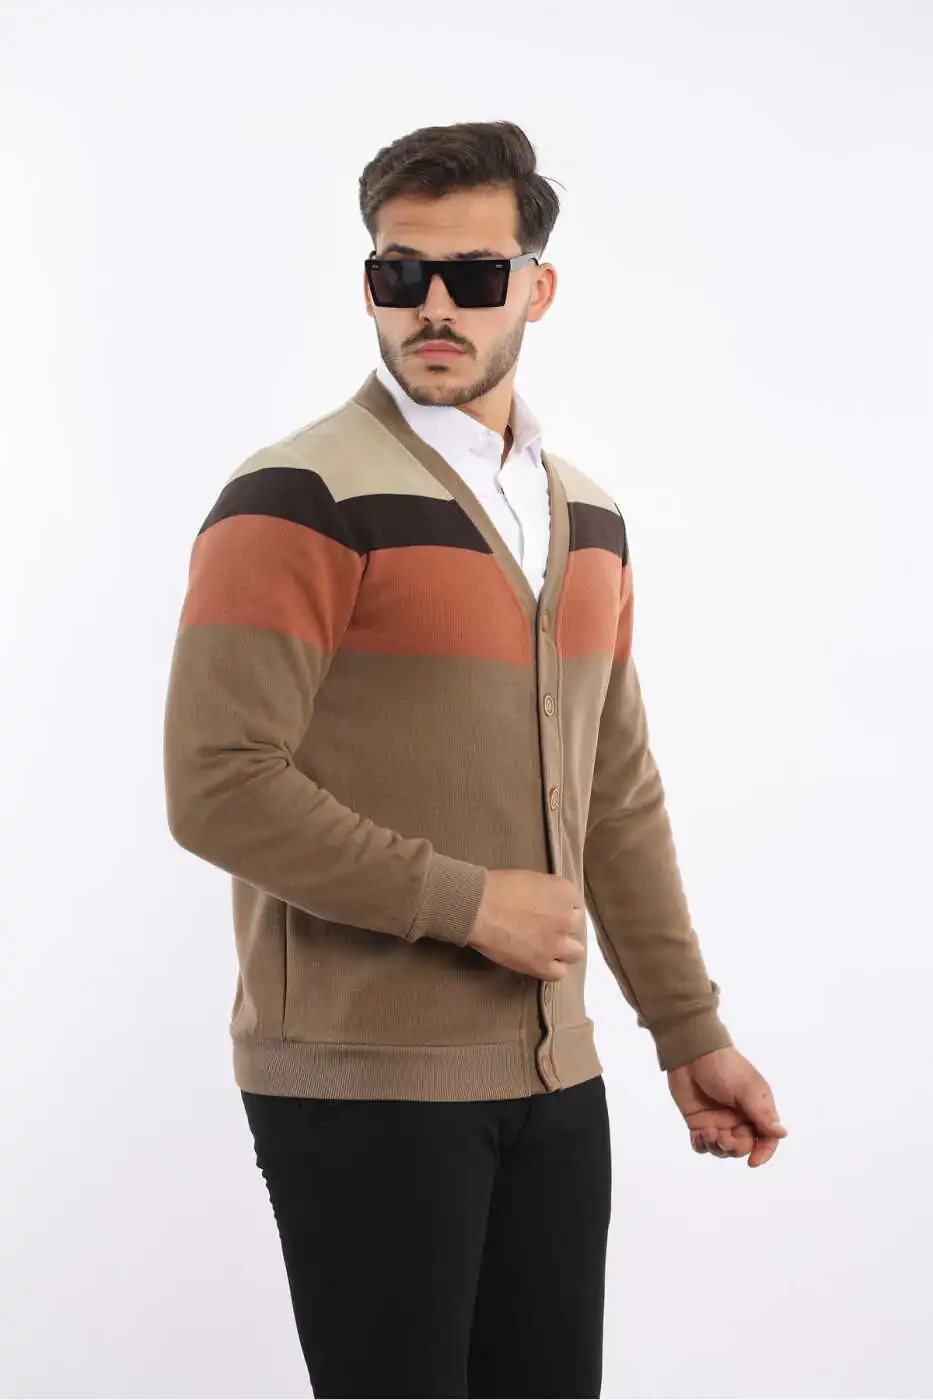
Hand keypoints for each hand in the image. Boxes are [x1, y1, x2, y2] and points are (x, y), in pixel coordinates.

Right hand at [466, 869, 584, 979]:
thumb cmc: (497, 887)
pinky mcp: (542, 965)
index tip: (551, 910)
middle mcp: (567, 918)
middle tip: (547, 927)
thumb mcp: (531, 879)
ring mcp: (557, 944)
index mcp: (564, 892)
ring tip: (548, 947)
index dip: (563, 907)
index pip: (576, 903)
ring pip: (576, 952)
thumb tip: (546, 903)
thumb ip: (546, 892)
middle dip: (565, 927)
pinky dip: (552, 968)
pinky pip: (559, 973)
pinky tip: (541, 962)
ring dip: (564, 949)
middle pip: (577, 926)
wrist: (479, 909)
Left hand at [667, 1046, 787, 1167]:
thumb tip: (782, 1133)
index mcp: (756, 1109)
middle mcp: (739, 1118)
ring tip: (708, 1133)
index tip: (752, 1162)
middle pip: (743, 1147)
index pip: (767, 1138)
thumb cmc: (723, 1066)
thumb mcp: (746, 1089)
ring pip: (722, 1149)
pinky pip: (702, 1145)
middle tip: (722, 1137)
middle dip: (734, 1148)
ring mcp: (718, 1121)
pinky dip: (702, 1146)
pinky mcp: (699, 1122)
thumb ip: (762, 1114)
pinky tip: (699, 1136)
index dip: (763, 1153)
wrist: (691, 1053)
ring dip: (717, 1148)